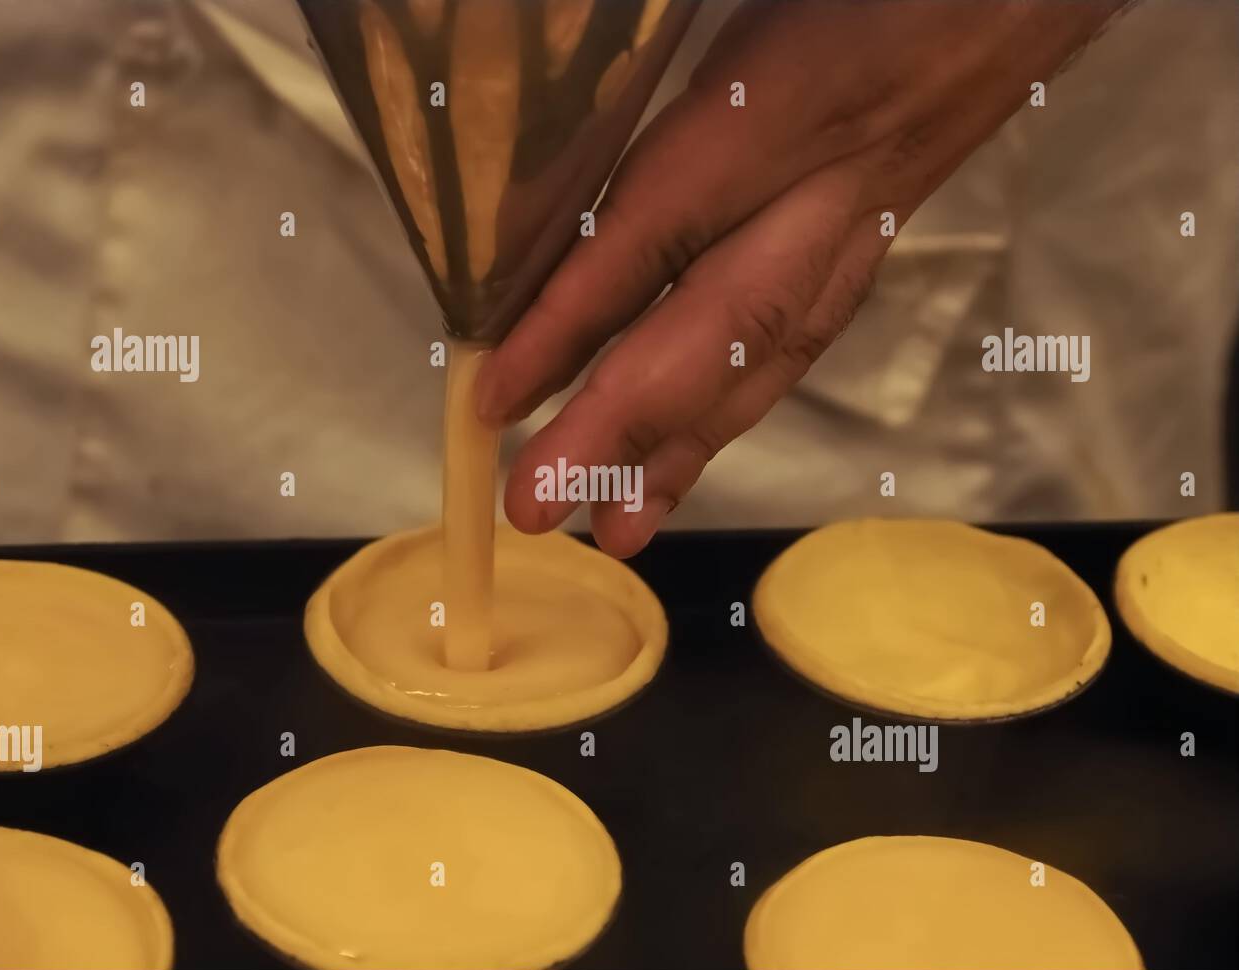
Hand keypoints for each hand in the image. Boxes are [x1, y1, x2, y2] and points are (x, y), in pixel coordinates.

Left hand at [474, 0, 1124, 556]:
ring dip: (681, 456)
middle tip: (541, 510)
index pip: (650, 236)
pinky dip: (729, 417)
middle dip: (619, 434)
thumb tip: (539, 190)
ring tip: (617, 529)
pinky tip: (687, 460)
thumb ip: (640, 81)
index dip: (568, 324)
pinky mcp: (866, 256)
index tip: (494, 396)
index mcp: (776, 105)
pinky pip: (791, 350)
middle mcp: (820, 191)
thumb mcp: (728, 24)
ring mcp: (853, 236)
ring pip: (759, 362)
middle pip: (709, 333)